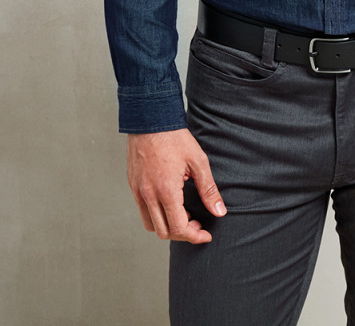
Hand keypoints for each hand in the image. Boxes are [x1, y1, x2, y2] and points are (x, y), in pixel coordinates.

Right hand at [127, 128, 225, 243]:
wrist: (150, 119)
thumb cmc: (175, 138)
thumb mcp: (198, 161)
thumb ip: (209, 189)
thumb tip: (219, 211)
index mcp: (166, 190)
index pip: (179, 228)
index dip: (194, 236)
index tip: (206, 234)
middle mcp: (149, 195)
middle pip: (164, 232)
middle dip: (183, 234)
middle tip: (197, 224)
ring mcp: (138, 191)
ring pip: (150, 225)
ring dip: (168, 227)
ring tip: (183, 214)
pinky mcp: (133, 185)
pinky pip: (143, 211)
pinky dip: (156, 215)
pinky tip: (170, 203)